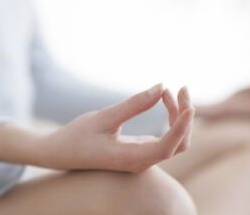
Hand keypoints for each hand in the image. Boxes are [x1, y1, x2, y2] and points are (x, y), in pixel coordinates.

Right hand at [0, 84, 194, 172]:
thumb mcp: (103, 118)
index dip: (182, 127)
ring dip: (178, 116)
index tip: (188, 104)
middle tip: (180, 88)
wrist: (60, 153)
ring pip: (174, 141)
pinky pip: (165, 136)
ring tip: (170, 90)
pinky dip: (169, 118)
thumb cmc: (77, 137)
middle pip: (179, 144)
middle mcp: (142, 162)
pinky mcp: (140, 150)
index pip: (168, 147)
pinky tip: (162, 99)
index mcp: (131, 159)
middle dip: (184, 116)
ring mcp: (142, 157)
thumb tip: (160, 87)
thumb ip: (133, 105)